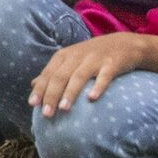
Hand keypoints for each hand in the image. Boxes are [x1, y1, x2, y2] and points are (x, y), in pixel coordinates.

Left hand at [28, 31, 151, 115]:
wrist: (125, 43)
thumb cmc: (92, 55)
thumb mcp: (70, 59)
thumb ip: (53, 71)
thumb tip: (33, 84)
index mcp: (64, 56)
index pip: (49, 73)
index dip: (40, 89)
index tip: (33, 105)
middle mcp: (77, 56)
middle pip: (61, 76)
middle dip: (52, 95)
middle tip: (46, 114)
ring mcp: (95, 59)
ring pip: (79, 76)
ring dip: (70, 92)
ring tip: (63, 109)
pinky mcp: (112, 63)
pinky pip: (105, 76)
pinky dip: (98, 86)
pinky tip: (92, 98)